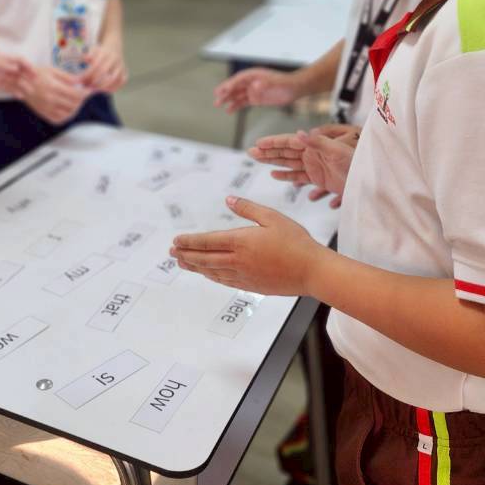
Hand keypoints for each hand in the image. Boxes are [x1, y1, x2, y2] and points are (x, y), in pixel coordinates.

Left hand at [0, 55, 31, 96]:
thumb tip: (14, 67)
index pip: (19, 60)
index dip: (28, 66)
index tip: (34, 73)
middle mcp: (1, 67)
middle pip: (20, 71)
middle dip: (29, 77)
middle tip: (39, 85)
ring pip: (16, 80)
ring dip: (24, 85)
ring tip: (32, 92)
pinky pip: (8, 88)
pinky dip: (16, 91)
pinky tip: (22, 96)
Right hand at [23, 65, 86, 125]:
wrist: (19, 82)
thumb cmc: (36, 74)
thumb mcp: (52, 70)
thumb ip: (68, 77)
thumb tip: (81, 82)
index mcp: (53, 87)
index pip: (76, 94)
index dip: (85, 93)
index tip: (90, 91)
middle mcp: (50, 99)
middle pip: (74, 104)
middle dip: (82, 100)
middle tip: (84, 95)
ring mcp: (46, 108)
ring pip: (68, 113)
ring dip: (76, 108)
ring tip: (77, 101)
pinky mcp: (43, 113)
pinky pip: (59, 119)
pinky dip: (66, 115)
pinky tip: (68, 108)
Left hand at [81, 42, 127, 93]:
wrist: (114, 48)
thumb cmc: (100, 53)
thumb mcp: (92, 50)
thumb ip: (87, 55)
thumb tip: (84, 59)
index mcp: (104, 53)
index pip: (95, 65)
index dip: (88, 74)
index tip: (81, 80)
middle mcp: (113, 59)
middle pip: (104, 72)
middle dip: (94, 81)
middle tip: (87, 87)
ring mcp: (120, 66)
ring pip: (114, 78)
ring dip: (103, 86)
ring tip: (95, 90)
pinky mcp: (125, 72)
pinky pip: (122, 81)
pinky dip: (114, 87)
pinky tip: (105, 91)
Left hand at [170, 197, 323, 295]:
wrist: (312, 271)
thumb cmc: (296, 241)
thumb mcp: (272, 217)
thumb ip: (248, 208)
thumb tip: (229, 199)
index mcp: (241, 241)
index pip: (208, 242)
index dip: (190, 241)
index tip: (176, 240)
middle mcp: (238, 260)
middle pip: (205, 259)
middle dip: (186, 255)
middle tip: (171, 253)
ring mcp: (244, 275)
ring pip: (213, 271)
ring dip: (196, 267)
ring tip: (183, 263)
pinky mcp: (252, 285)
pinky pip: (225, 281)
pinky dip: (212, 276)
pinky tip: (208, 274)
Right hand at [213, 67, 298, 112]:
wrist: (295, 89)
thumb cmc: (286, 83)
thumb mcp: (277, 83)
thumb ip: (266, 84)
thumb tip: (255, 86)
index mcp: (255, 75)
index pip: (239, 79)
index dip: (231, 84)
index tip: (224, 90)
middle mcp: (251, 82)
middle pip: (235, 86)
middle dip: (225, 91)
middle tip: (216, 98)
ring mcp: (252, 90)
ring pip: (236, 94)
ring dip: (227, 99)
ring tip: (218, 104)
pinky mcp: (255, 99)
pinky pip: (242, 102)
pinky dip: (235, 106)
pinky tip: (228, 110)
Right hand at [249, 123, 358, 204]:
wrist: (368, 181)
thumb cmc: (356, 162)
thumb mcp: (338, 150)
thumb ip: (318, 142)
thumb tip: (299, 133)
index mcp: (315, 145)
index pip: (289, 141)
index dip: (273, 142)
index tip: (258, 143)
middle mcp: (312, 154)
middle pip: (285, 151)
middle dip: (267, 151)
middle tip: (250, 151)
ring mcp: (314, 166)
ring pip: (288, 162)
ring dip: (272, 161)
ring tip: (257, 159)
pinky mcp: (318, 178)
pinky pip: (298, 177)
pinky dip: (286, 175)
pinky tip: (274, 174)